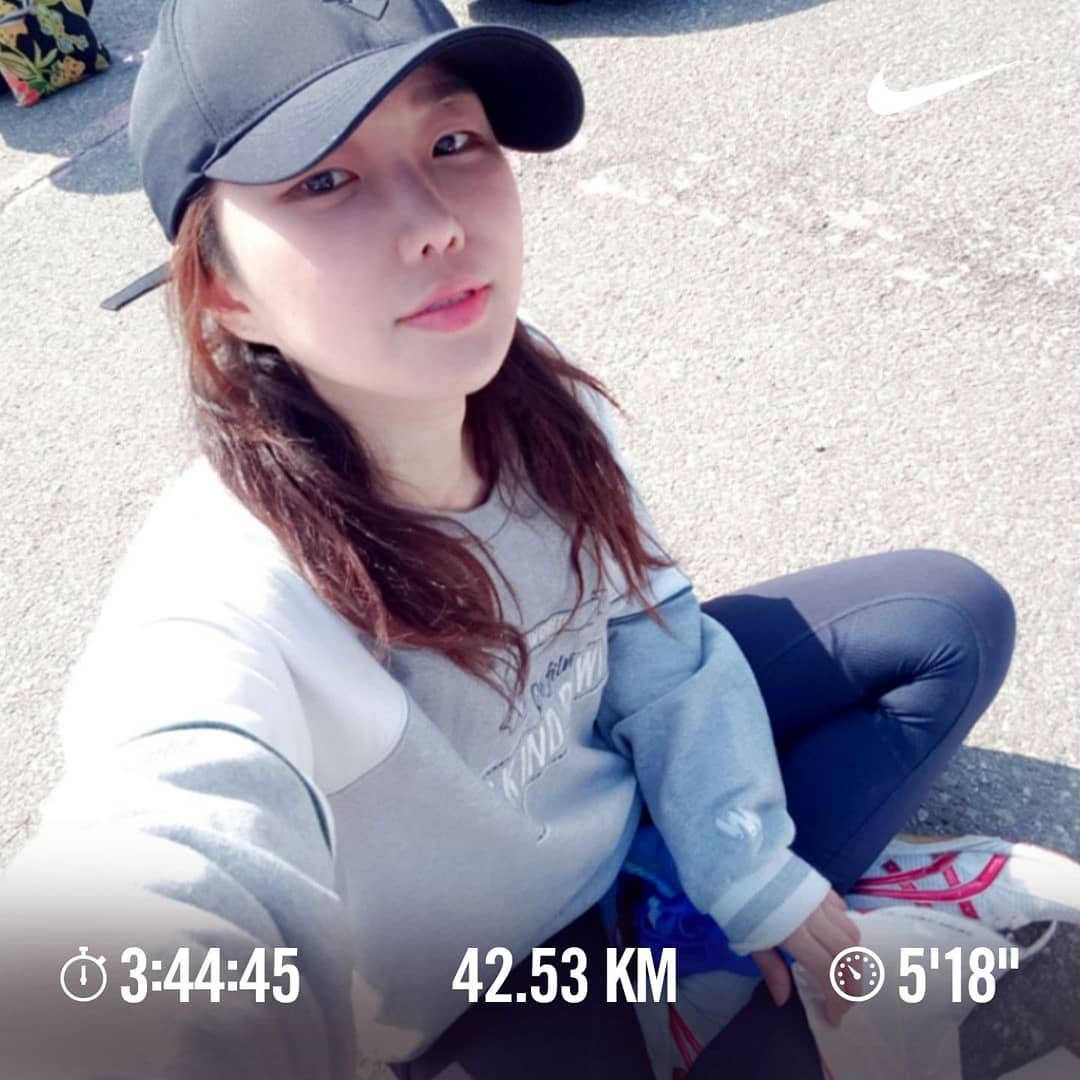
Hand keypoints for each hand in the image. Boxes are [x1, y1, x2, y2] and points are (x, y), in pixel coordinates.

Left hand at [750, 888, 860, 1026]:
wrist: (736, 862)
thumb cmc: (739, 903)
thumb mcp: (749, 940)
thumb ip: (770, 969)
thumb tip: (782, 1000)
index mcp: (794, 934)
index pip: (828, 972)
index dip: (837, 999)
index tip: (834, 1016)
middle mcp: (814, 917)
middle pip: (848, 955)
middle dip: (852, 984)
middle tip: (843, 999)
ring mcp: (820, 900)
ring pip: (851, 933)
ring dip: (852, 956)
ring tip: (841, 971)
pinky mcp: (820, 886)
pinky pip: (843, 910)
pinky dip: (844, 928)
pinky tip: (833, 937)